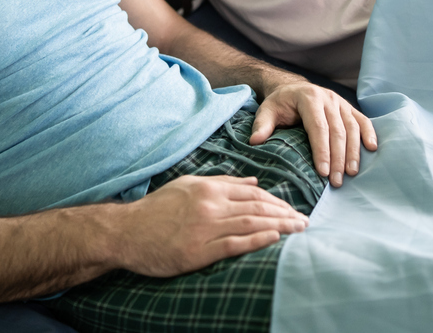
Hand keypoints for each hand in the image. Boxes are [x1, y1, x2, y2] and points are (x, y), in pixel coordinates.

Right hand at [114, 175, 307, 277]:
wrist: (126, 231)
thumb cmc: (157, 209)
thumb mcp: (188, 186)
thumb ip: (222, 183)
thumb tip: (253, 181)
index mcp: (209, 188)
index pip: (252, 193)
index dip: (277, 200)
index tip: (293, 208)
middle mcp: (210, 205)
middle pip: (257, 207)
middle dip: (285, 213)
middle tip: (305, 221)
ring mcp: (204, 227)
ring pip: (251, 223)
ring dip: (279, 226)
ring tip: (298, 230)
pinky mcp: (198, 250)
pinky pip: (234, 244)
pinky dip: (257, 240)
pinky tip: (275, 239)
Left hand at [250, 81, 376, 186]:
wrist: (292, 88)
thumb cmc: (280, 103)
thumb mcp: (267, 110)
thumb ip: (262, 125)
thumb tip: (255, 142)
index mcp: (309, 98)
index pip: (318, 127)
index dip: (322, 150)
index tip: (322, 172)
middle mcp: (328, 98)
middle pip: (338, 131)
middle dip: (338, 158)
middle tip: (336, 181)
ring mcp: (341, 102)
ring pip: (352, 128)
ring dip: (353, 152)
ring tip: (351, 173)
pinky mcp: (349, 108)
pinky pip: (363, 120)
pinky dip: (369, 134)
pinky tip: (372, 149)